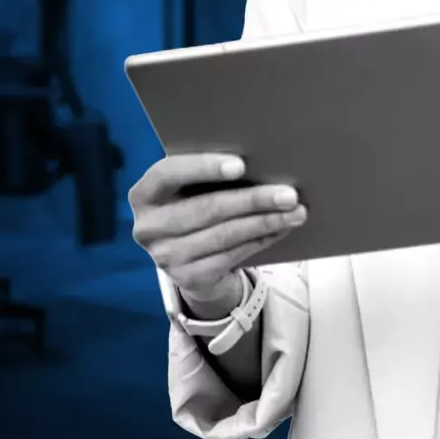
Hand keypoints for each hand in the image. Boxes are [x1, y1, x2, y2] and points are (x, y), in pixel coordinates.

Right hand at [129, 154, 306, 308]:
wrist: (189, 260)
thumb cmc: (194, 206)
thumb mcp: (190, 189)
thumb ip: (206, 175)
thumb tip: (260, 159)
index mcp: (144, 194)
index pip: (167, 173)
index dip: (203, 167)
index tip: (241, 164)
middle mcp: (147, 227)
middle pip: (206, 208)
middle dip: (252, 199)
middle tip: (289, 193)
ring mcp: (165, 257)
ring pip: (224, 235)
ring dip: (265, 222)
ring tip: (295, 211)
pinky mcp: (187, 279)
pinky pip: (232, 256)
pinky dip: (261, 240)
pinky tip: (281, 229)